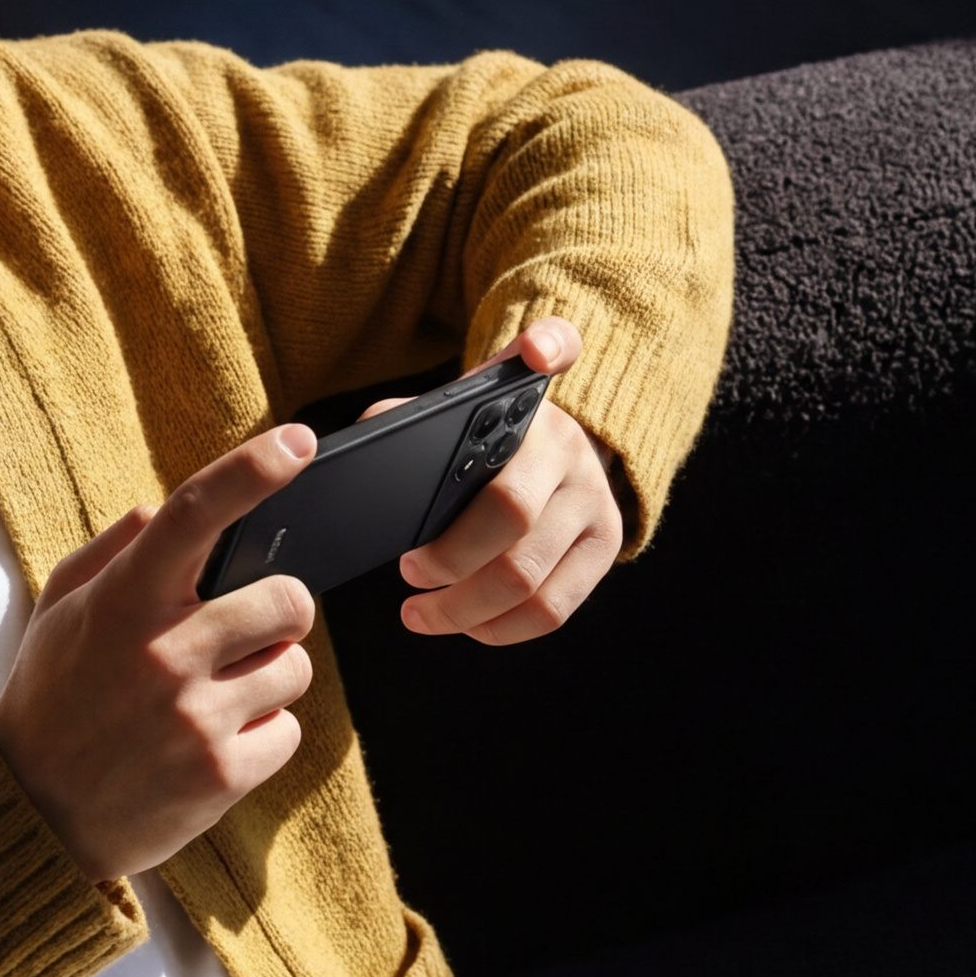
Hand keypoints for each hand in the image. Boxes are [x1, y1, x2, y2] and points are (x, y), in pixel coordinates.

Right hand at [0, 426, 321, 881]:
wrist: (34, 814)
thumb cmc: (51, 698)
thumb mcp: (59, 609)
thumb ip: (114, 550)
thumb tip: (168, 509)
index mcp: (123, 601)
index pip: (194, 514)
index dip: (252, 470)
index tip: (297, 443)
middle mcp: (164, 654)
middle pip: (287, 600)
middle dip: (278, 610)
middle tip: (244, 629)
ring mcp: (196, 718)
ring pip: (295, 667)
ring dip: (269, 675)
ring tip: (216, 694)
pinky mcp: (222, 775)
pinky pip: (289, 730)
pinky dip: (263, 733)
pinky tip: (214, 741)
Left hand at [362, 317, 623, 645]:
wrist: (548, 460)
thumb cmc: (477, 445)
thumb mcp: (448, 419)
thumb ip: (408, 417)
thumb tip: (370, 438)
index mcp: (528, 409)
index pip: (554, 355)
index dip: (550, 347)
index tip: (537, 354)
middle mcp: (572, 449)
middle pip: (509, 516)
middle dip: (447, 559)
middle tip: (408, 572)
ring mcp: (597, 502)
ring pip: (529, 581)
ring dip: (464, 610)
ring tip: (421, 612)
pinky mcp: (606, 548)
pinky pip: (552, 610)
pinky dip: (499, 629)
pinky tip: (465, 624)